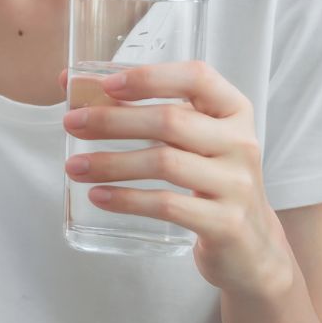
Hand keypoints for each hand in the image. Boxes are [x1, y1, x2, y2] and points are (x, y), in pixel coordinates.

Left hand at [63, 62, 295, 297]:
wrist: (251, 245)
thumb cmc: (208, 178)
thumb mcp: (192, 139)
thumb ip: (143, 108)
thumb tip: (71, 83)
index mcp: (233, 111)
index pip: (196, 78)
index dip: (150, 77)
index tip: (107, 84)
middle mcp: (241, 142)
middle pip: (171, 121)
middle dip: (113, 120)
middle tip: (71, 123)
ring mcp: (237, 184)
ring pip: (165, 163)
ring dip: (112, 163)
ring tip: (75, 167)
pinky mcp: (225, 223)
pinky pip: (168, 205)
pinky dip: (127, 200)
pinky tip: (99, 196)